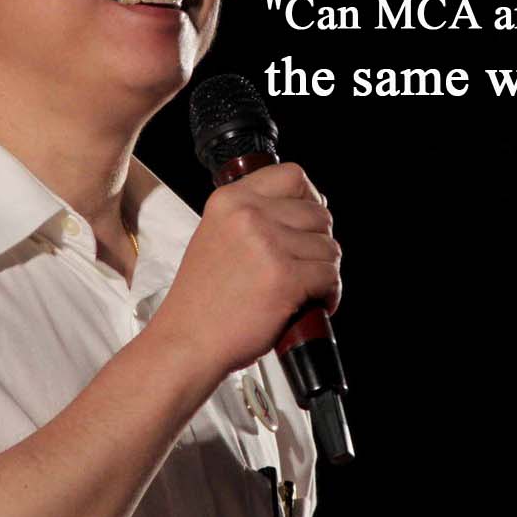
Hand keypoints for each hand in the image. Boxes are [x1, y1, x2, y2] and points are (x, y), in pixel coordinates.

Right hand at [150, 163, 340, 378]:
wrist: (186, 342)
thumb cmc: (201, 301)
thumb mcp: (215, 237)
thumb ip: (251, 218)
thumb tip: (303, 211)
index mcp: (229, 200)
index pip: (292, 175)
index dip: (310, 198)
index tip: (309, 221)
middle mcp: (248, 215)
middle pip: (318, 213)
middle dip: (319, 243)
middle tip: (307, 266)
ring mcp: (268, 244)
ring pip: (328, 247)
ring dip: (325, 271)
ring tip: (307, 289)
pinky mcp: (285, 277)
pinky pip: (330, 276)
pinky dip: (329, 294)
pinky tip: (312, 303)